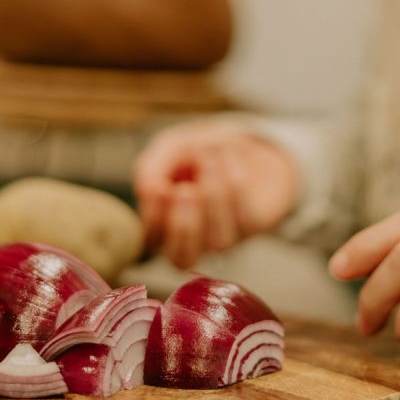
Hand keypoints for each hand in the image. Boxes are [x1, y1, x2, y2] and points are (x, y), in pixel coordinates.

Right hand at [134, 121, 298, 268]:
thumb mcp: (168, 149)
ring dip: (213, 198)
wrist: (244, 141)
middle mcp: (192, 238)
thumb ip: (152, 166)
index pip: (151, 238)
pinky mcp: (253, 226)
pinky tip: (228, 157)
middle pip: (181, 258)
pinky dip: (235, 184)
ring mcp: (224, 235)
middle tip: (185, 190)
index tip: (158, 187)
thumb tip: (146, 189)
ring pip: (218, 241)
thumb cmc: (197, 152)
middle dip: (183, 227)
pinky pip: (245, 219)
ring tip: (209, 159)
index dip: (154, 218)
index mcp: (164, 223)